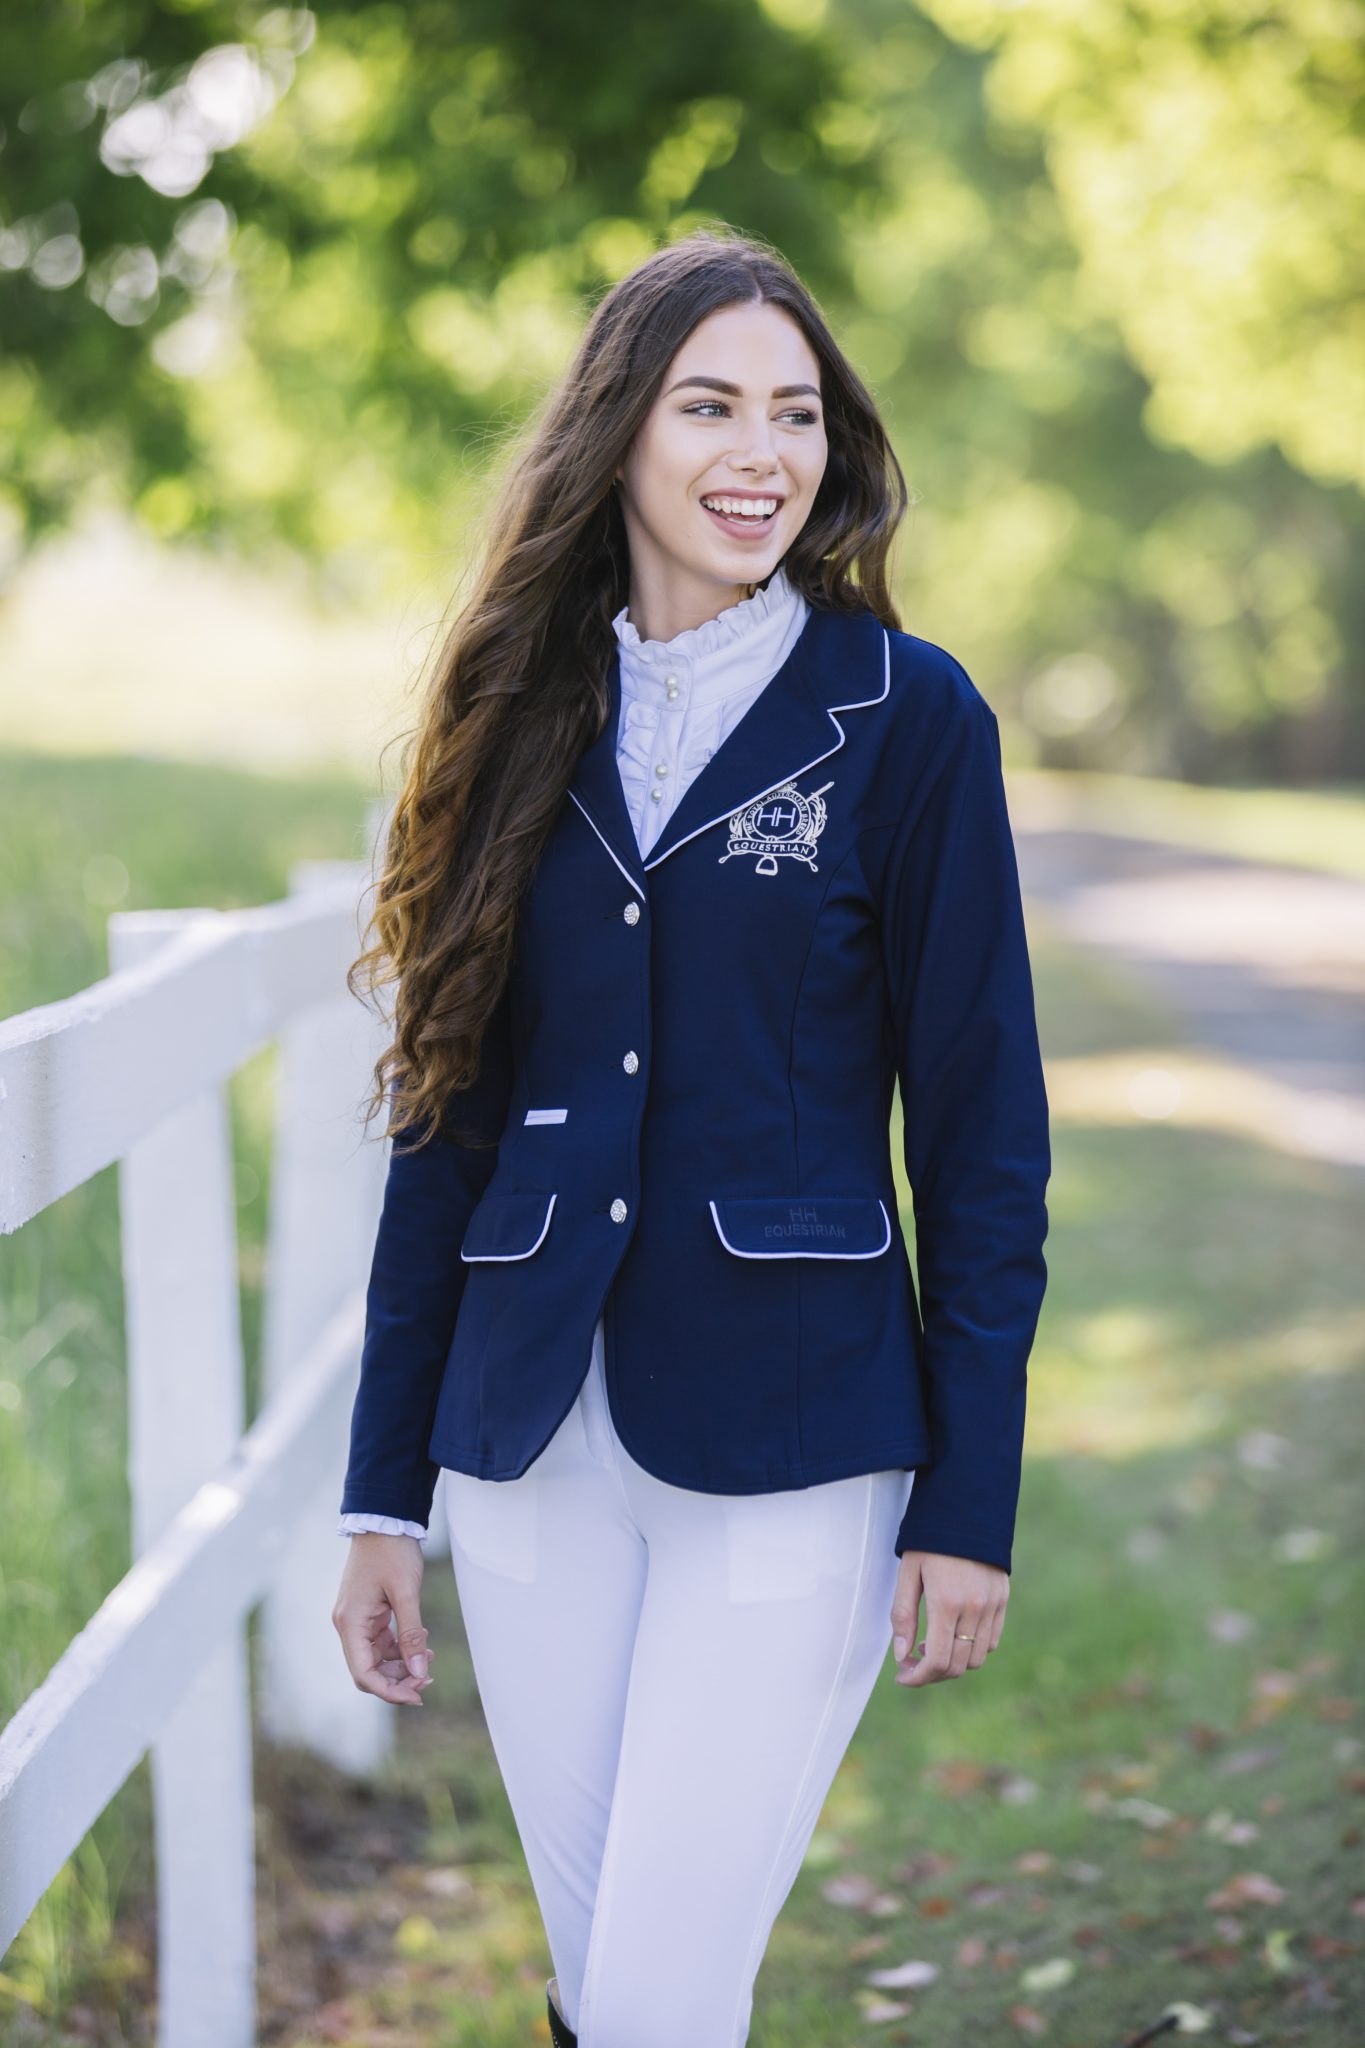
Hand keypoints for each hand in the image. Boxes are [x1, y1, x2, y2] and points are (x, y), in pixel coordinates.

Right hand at [332, 1531, 435, 1706]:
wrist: (385, 1520)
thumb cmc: (392, 1551)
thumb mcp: (406, 1593)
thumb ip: (411, 1634)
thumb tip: (418, 1672)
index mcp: (350, 1623)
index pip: (363, 1673)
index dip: (388, 1691)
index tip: (417, 1696)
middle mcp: (348, 1625)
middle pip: (368, 1671)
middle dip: (397, 1681)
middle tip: (428, 1681)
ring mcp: (357, 1620)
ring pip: (376, 1659)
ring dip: (400, 1667)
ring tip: (429, 1661)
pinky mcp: (368, 1614)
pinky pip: (381, 1644)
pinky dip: (400, 1650)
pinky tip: (422, 1647)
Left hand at [890, 1550, 1007, 1686]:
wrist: (966, 1509)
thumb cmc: (930, 1540)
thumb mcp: (908, 1573)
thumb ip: (903, 1616)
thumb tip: (902, 1656)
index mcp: (947, 1602)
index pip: (937, 1660)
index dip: (918, 1678)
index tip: (902, 1677)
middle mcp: (975, 1608)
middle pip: (957, 1666)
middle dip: (931, 1674)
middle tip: (911, 1664)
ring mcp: (993, 1605)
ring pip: (976, 1658)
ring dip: (952, 1663)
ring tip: (931, 1645)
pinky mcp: (1002, 1600)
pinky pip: (991, 1641)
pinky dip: (972, 1649)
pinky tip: (953, 1635)